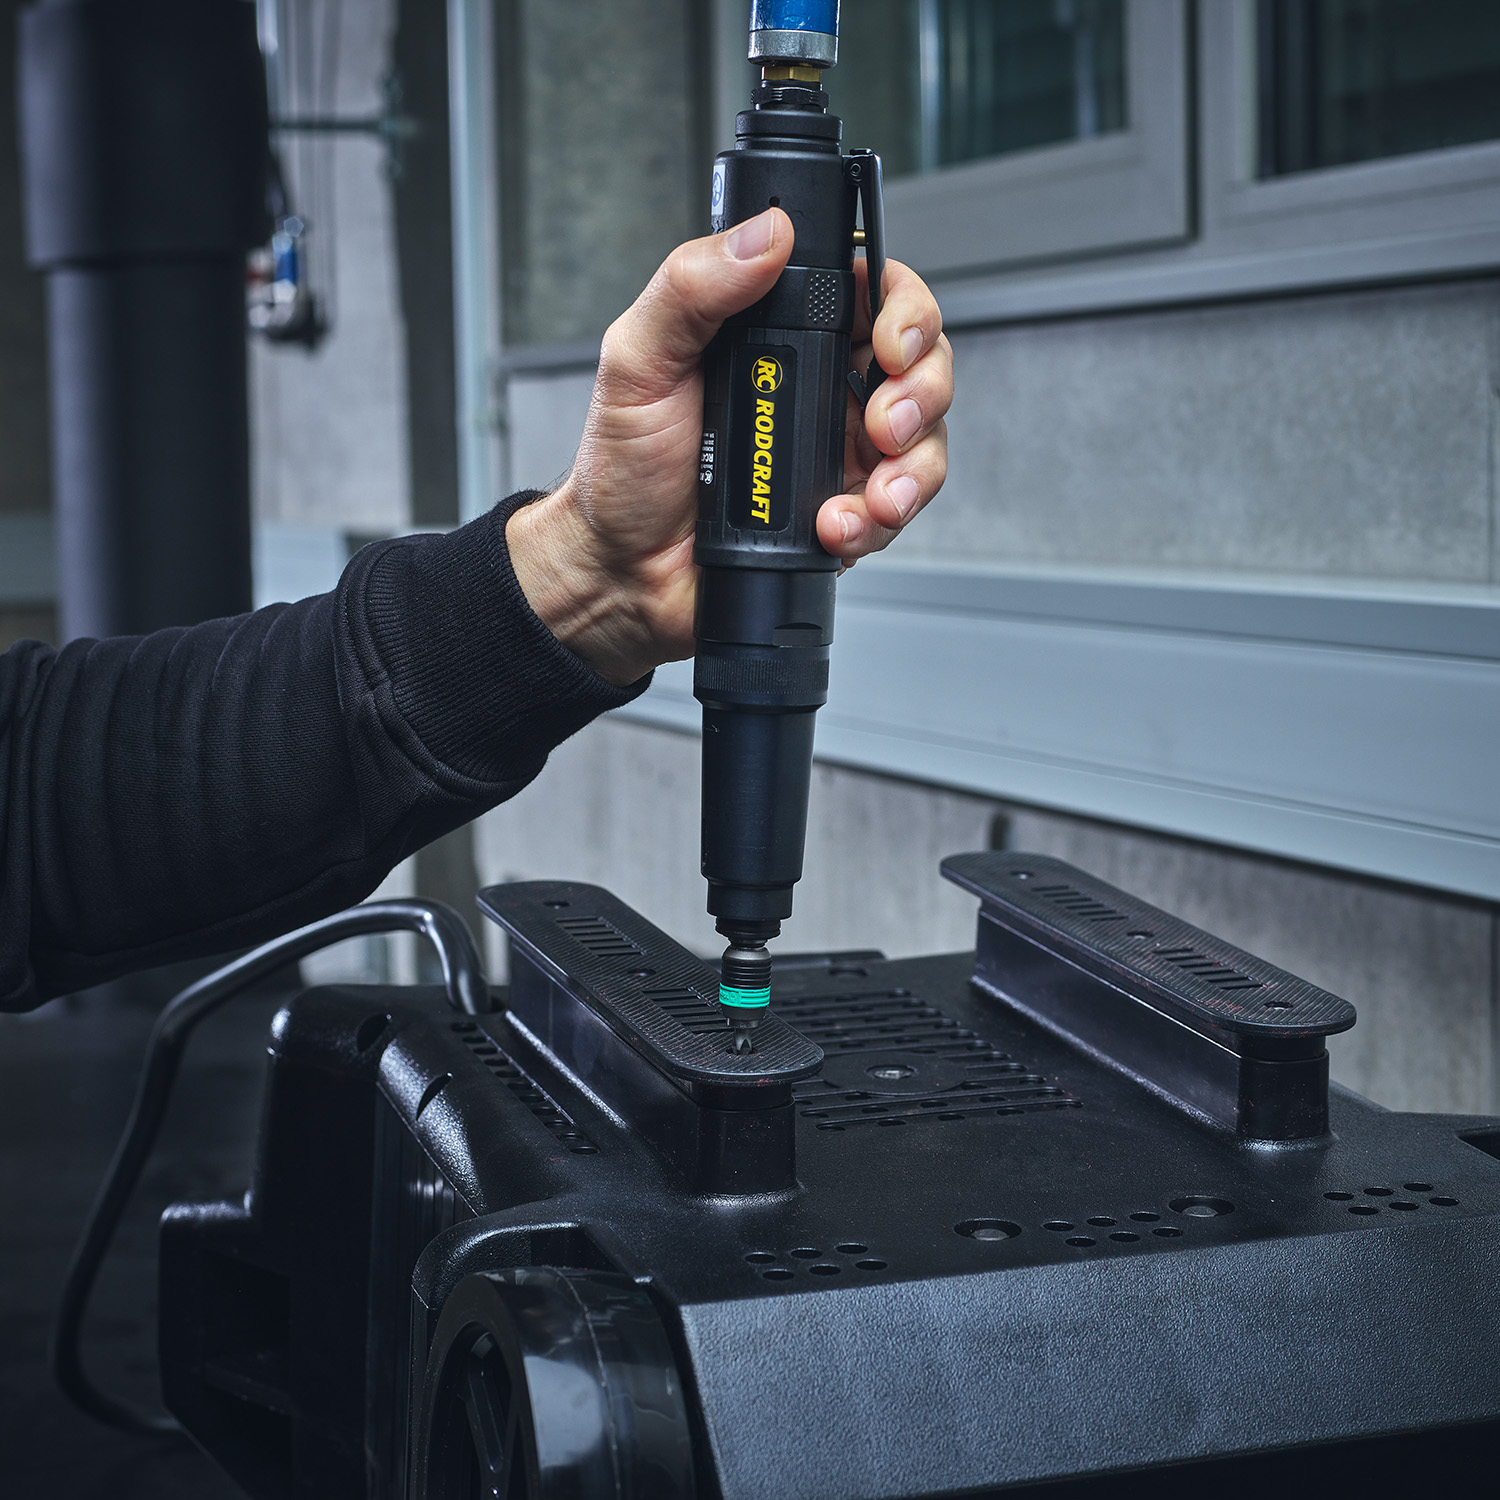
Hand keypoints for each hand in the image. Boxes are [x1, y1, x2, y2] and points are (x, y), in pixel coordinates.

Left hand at [506, 207, 952, 685]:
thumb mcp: (639, 361)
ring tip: (872, 492)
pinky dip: (878, 520)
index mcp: (776, 336)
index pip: (870, 292)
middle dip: (923, 389)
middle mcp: (817, 388)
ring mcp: (835, 454)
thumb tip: (762, 236)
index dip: (903, 306)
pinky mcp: (842, 513)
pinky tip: (834, 527)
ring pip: (924, 440)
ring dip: (913, 466)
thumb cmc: (622, 470)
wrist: (622, 571)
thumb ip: (691, 288)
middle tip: (883, 421)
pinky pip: (896, 510)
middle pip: (920, 363)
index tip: (890, 339)